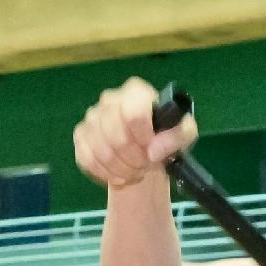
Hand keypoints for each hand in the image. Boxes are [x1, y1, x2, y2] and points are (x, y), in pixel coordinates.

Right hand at [73, 76, 189, 191]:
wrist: (146, 150)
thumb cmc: (164, 136)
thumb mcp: (184, 134)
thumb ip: (178, 137)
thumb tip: (154, 151)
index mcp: (135, 91)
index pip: (133, 112)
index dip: (143, 137)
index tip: (151, 149)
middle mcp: (110, 99)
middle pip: (117, 137)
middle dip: (134, 159)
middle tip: (145, 165)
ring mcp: (92, 117)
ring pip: (102, 152)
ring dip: (122, 170)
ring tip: (135, 171)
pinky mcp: (81, 136)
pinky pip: (88, 160)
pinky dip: (106, 174)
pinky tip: (118, 173)